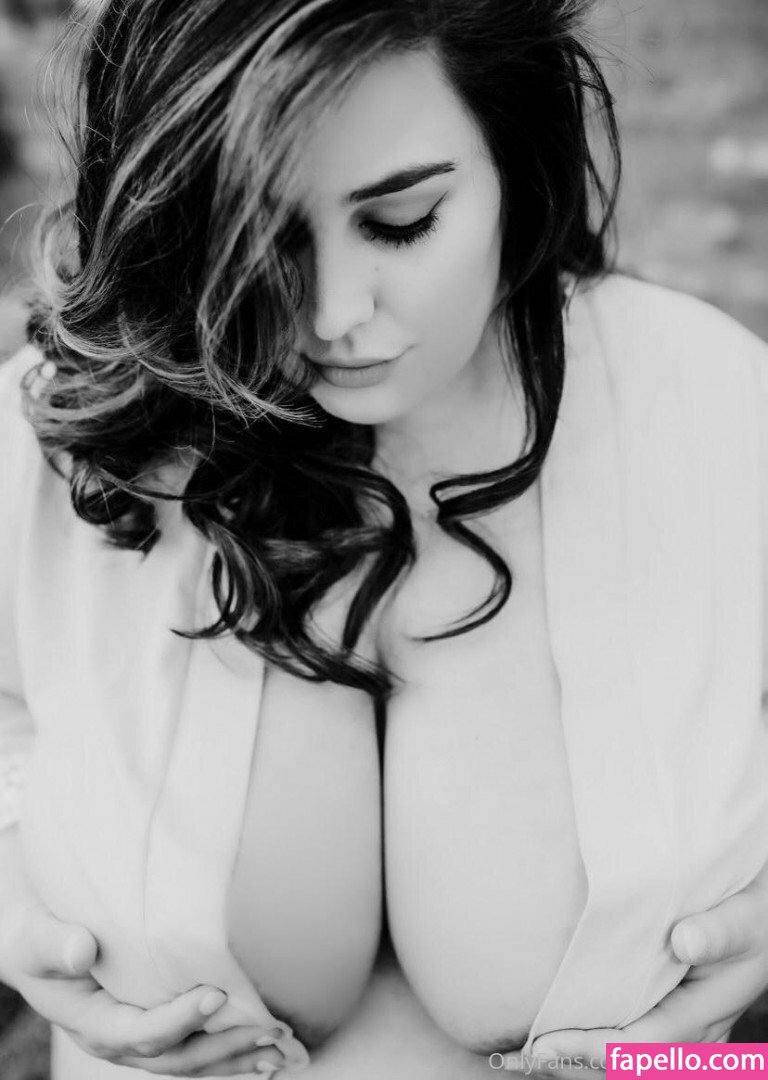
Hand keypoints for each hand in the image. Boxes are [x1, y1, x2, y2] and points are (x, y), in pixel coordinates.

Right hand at [0, 891, 286, 1074]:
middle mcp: (119, 1037)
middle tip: (269, 1028)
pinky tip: (269, 1051)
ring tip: (281, 1048)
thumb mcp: (35, 937)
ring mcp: (140, 1034)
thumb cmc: (37, 933)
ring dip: (237, 1055)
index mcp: (91, 1022)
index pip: (139, 1033)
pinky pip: (197, 1045)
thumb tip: (82, 950)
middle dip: (223, 1047)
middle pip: (175, 1056)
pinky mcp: (158, 1021)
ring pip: (192, 1058)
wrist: (39, 938)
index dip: (178, 1019)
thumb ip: (56, 944)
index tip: (216, 995)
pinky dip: (233, 1050)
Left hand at [501, 865, 767, 1078]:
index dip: (591, 1049)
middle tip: (518, 1054)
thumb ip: (719, 930)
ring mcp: (681, 1037)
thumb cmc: (750, 913)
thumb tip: (686, 941)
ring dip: (575, 1062)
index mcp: (706, 1015)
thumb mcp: (743, 916)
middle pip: (626, 1067)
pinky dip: (586, 1048)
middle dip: (572, 1064)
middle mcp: (693, 1038)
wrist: (758, 918)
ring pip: (624, 1064)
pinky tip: (552, 1040)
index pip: (642, 1047)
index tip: (544, 1042)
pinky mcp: (666, 1023)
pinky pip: (626, 1046)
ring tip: (522, 1054)